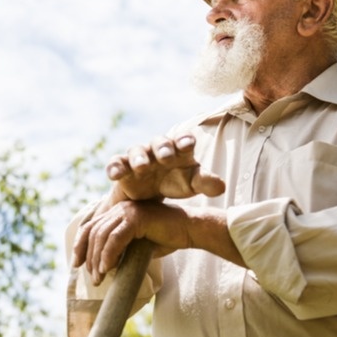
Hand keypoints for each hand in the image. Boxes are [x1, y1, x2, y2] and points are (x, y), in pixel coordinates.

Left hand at [72, 200, 189, 284]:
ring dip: (98, 260)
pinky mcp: (137, 218)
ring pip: (102, 236)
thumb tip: (104, 268)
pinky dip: (109, 255)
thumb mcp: (137, 244)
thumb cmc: (166, 238)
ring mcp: (128, 211)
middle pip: (93, 232)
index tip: (76, 265)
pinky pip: (116, 238)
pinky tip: (109, 269)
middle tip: (94, 278)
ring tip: (100, 278)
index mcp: (118, 212)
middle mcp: (120, 208)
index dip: (80, 245)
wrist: (189, 230)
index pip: (91, 227)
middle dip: (89, 257)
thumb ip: (121, 249)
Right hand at [106, 133, 224, 201]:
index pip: (183, 140)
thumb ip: (206, 183)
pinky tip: (114, 174)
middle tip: (166, 156)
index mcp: (178, 149)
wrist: (150, 196)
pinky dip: (114, 167)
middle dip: (162, 147)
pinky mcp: (122, 167)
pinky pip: (116, 163)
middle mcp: (157, 149)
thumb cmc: (176, 182)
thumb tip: (222, 186)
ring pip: (136, 151)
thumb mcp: (192, 184)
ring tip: (141, 166)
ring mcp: (139, 157)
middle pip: (159, 142)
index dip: (184, 140)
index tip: (187, 145)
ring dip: (139, 157)